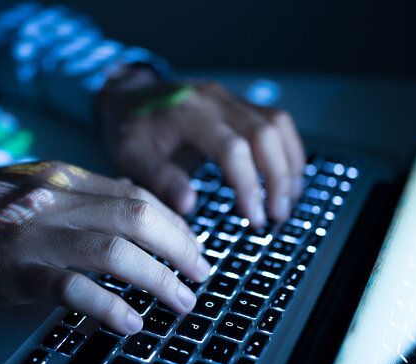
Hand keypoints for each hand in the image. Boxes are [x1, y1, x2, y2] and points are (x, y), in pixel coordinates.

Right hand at [0, 161, 210, 334]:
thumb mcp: (33, 186)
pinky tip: (130, 323)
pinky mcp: (16, 271)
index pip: (138, 195)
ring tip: (182, 301)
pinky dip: (109, 307)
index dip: (177, 224)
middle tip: (201, 275)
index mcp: (64, 177)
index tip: (193, 248)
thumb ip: (82, 194)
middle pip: (140, 216)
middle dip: (182, 248)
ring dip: (160, 279)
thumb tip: (135, 207)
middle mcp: (56, 199)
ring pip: (117, 250)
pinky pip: (74, 289)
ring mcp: (36, 235)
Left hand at [98, 78, 304, 225]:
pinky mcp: (238, 102)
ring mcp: (229, 98)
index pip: (232, 148)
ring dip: (288, 163)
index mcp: (186, 112)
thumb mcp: (130, 156)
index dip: (248, 185)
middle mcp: (214, 99)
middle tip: (277, 215)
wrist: (126, 95)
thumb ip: (158, 179)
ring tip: (288, 199)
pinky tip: (288, 176)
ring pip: (277, 123)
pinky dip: (287, 148)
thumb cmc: (128, 128)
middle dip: (276, 178)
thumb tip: (188, 205)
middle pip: (264, 134)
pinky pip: (275, 120)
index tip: (254, 217)